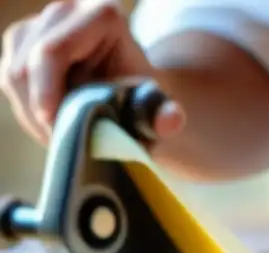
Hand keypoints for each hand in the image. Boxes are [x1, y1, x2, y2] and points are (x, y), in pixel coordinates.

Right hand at [0, 0, 183, 144]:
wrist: (137, 96)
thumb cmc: (147, 103)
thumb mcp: (159, 111)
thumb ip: (166, 117)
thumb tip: (171, 121)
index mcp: (101, 14)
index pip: (52, 52)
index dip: (48, 93)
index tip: (55, 126)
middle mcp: (66, 9)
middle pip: (27, 64)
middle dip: (41, 110)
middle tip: (64, 143)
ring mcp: (38, 23)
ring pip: (14, 74)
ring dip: (34, 113)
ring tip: (65, 136)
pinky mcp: (21, 41)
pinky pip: (11, 80)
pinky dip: (28, 109)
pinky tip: (55, 124)